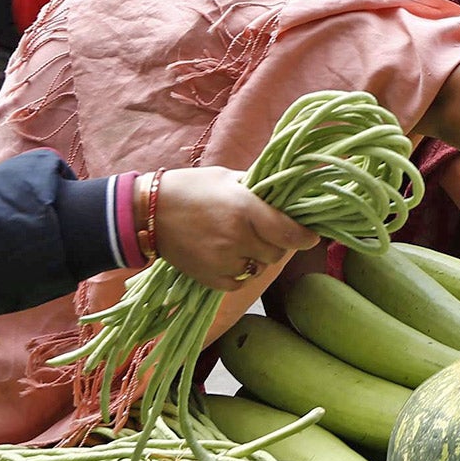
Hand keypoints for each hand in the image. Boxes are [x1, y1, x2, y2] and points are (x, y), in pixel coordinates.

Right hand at [151, 167, 320, 290]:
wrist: (148, 212)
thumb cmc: (192, 188)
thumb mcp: (229, 179)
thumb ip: (259, 190)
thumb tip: (287, 194)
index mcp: (245, 208)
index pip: (288, 232)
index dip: (304, 237)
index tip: (311, 236)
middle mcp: (237, 236)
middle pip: (277, 252)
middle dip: (277, 243)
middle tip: (266, 232)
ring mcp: (222, 260)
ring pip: (260, 268)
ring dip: (258, 258)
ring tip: (244, 242)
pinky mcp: (209, 278)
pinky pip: (240, 282)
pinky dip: (241, 273)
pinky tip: (231, 257)